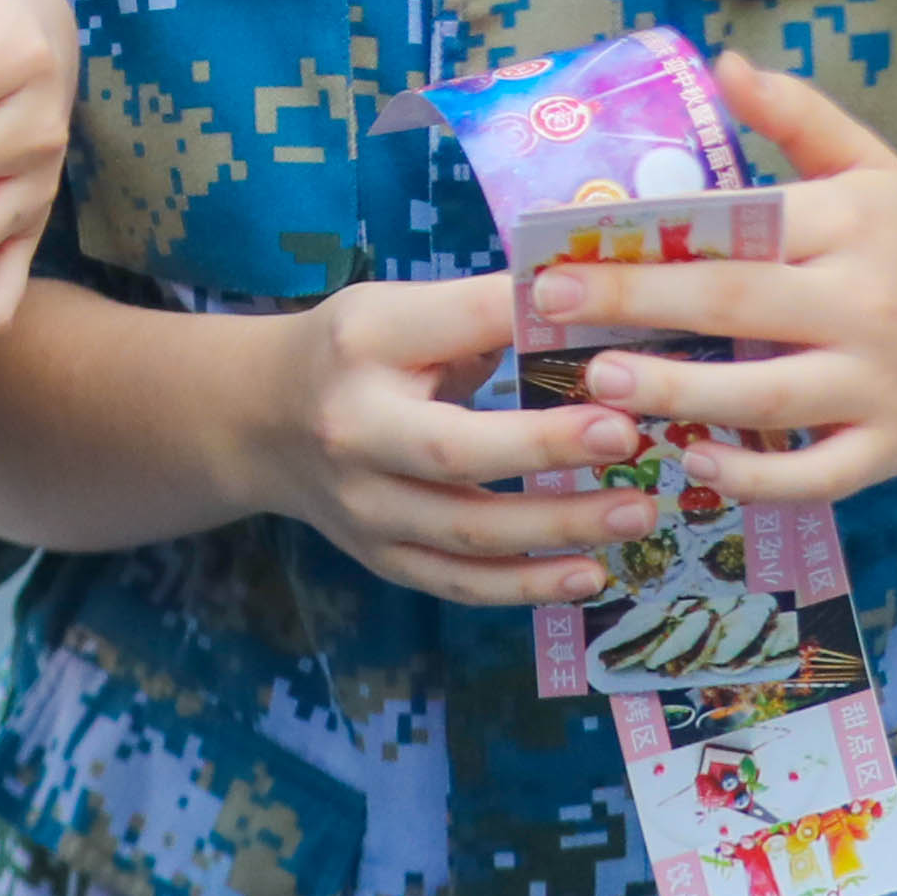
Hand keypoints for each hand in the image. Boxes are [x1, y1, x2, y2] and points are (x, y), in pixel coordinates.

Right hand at [264, 272, 659, 604]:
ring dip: (559, 526)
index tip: (605, 341)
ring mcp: (362, 504)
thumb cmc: (357, 354)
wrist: (257, 419)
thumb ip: (488, 313)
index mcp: (365, 345)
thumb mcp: (403, 311)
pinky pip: (457, 583)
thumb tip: (604, 309)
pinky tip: (589, 576)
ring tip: (639, 512)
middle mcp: (354, 429)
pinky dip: (526, 587)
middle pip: (452, 450)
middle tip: (630, 438)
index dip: (526, 331)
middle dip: (545, 447)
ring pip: (466, 532)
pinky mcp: (378, 554)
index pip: (453, 326)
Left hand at [521, 55, 896, 501]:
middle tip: (550, 306)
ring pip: (769, 396)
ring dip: (680, 393)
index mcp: (853, 225)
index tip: (557, 246)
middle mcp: (866, 304)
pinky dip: (757, 479)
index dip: (647, 238)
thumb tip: (727, 65)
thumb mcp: (874, 173)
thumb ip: (803, 118)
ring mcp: (878, 383)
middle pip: (736, 303)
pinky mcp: (888, 447)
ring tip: (600, 383)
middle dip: (635, 304)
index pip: (739, 228)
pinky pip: (818, 474)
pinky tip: (693, 463)